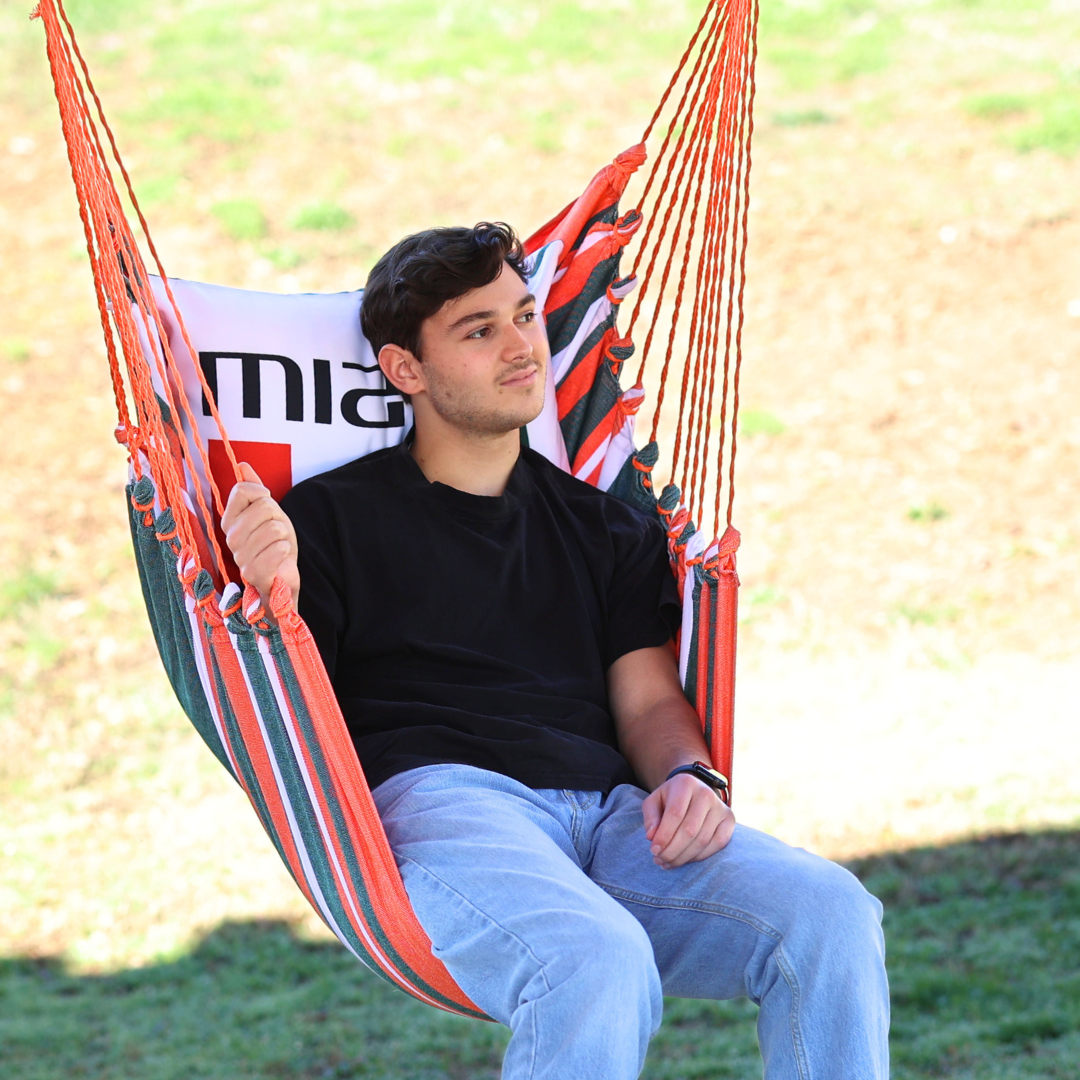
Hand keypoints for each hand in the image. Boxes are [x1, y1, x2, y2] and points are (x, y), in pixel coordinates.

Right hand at [219, 463, 299, 605]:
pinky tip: (280, 557)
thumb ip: (254, 489)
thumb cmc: (274, 543)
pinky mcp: (253, 572)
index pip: (242, 490)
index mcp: (229, 520)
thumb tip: (242, 464)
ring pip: (274, 528)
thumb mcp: (267, 511)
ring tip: (278, 545)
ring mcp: (240, 556)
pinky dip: (286, 550)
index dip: (261, 493)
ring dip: (285, 535)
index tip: (267, 505)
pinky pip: (279, 548)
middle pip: (263, 507)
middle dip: (278, 517)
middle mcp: (230, 537)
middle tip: (276, 532)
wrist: (282, 575)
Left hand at [642, 773, 734, 868]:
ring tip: (668, 862)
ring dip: (683, 857)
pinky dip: (700, 856)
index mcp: (685, 784)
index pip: (675, 814)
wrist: (694, 791)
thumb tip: (652, 837)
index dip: (664, 836)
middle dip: (672, 850)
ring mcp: (721, 807)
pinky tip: (686, 859)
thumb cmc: (671, 799)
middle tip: (659, 860)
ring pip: (702, 840)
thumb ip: (650, 817)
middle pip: (689, 830)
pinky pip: (717, 844)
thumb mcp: (654, 801)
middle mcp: (706, 793)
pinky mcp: (729, 820)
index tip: (654, 850)